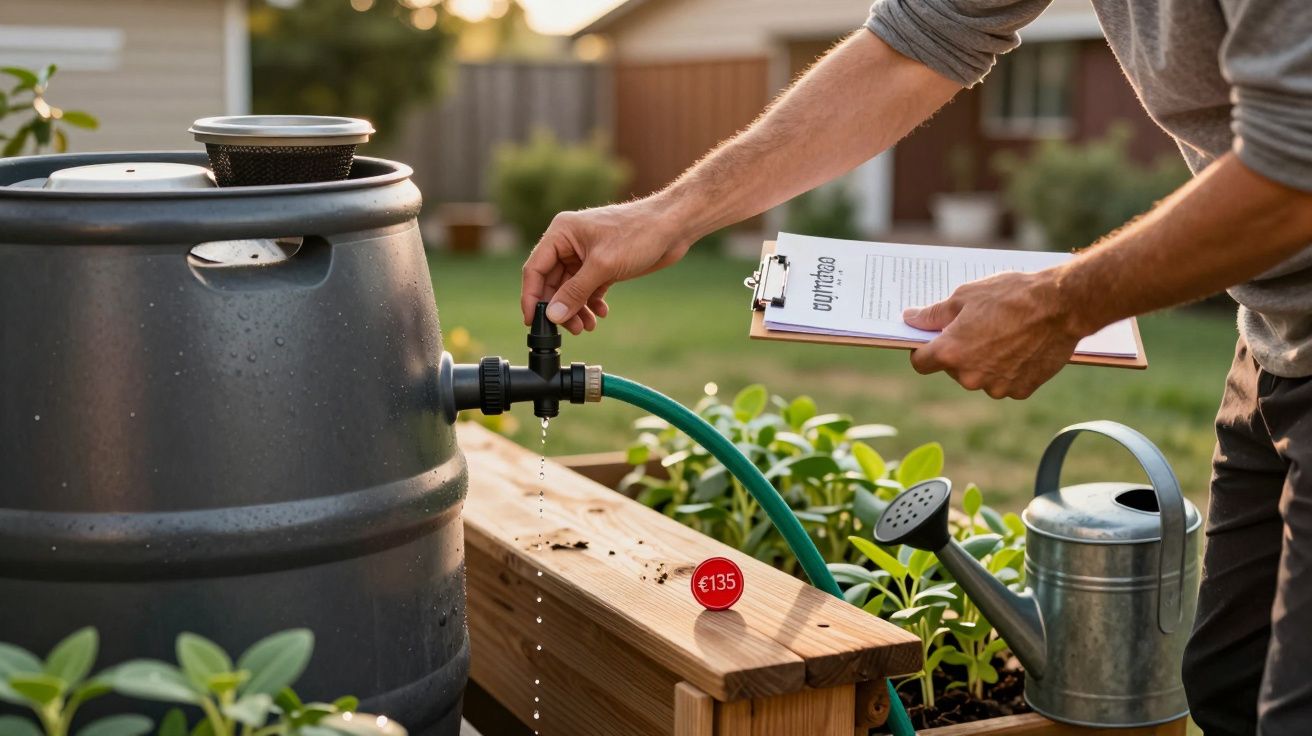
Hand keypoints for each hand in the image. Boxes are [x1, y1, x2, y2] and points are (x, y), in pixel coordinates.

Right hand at [521, 199, 694, 333]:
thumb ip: (575, 292)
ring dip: (576, 309)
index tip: (533, 321)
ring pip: (570, 289)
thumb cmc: (638, 233)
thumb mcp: (602, 266)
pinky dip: (591, 303)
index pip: (535, 269)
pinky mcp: (602, 265)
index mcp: (562, 233)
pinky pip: (588, 289)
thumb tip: (553, 315)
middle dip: (560, 307)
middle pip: (552, 283)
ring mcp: (586, 255)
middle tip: (572, 328)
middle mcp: (570, 243)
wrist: (673, 227)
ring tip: (587, 326)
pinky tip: (601, 313)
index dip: (532, 297)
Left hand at [903, 270, 1085, 398]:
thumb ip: (933, 314)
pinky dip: (1008, 370)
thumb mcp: (965, 296)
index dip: (923, 350)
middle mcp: (970, 376)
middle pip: (952, 369)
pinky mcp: (1020, 390)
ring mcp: (996, 387)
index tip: (932, 339)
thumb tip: (910, 319)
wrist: (1061, 306)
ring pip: (979, 378)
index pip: (920, 363)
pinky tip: (1021, 348)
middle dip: (959, 352)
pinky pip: (1005, 383)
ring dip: (984, 362)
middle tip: (978, 328)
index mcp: (951, 353)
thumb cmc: (1010, 296)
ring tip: (1004, 335)